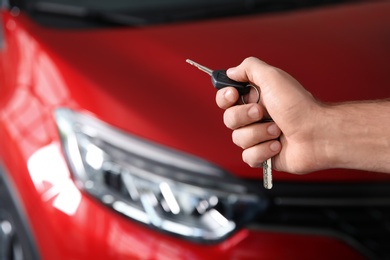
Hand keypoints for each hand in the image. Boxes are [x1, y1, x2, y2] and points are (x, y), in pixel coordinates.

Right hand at [216, 57, 328, 173]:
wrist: (316, 133)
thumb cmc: (299, 106)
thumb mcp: (272, 76)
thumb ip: (249, 68)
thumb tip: (232, 71)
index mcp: (254, 97)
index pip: (225, 98)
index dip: (225, 98)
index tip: (234, 95)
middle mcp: (254, 117)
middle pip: (228, 119)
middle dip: (245, 116)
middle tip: (262, 112)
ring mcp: (258, 136)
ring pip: (238, 139)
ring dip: (258, 133)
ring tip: (277, 130)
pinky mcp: (262, 155)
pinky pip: (248, 156)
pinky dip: (263, 151)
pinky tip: (277, 145)